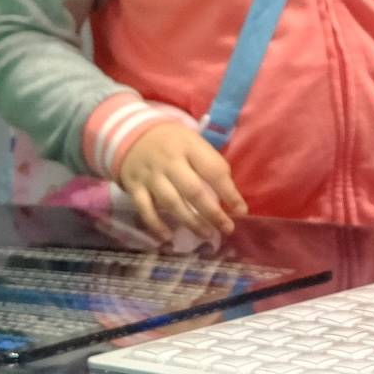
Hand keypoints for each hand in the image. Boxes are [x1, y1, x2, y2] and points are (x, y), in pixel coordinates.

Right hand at [117, 121, 245, 240]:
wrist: (132, 134)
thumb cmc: (173, 143)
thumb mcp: (194, 143)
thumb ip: (209, 165)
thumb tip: (230, 197)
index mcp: (189, 147)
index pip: (213, 171)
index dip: (229, 193)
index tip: (241, 211)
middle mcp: (169, 162)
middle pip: (193, 191)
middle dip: (212, 213)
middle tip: (227, 228)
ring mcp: (150, 176)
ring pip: (171, 203)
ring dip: (190, 222)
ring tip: (206, 235)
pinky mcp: (134, 187)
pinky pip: (145, 209)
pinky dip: (155, 225)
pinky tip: (168, 238)